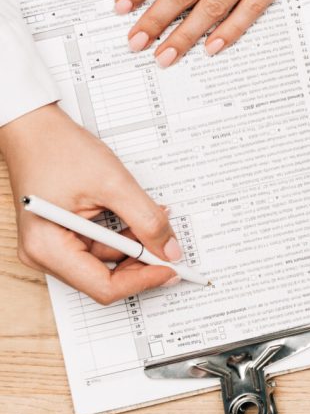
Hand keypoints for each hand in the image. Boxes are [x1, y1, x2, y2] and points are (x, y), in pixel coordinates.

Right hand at [0, 104, 183, 302]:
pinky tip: (137, 220)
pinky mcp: (61, 236)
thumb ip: (147, 220)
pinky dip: (123, 236)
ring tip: (154, 221)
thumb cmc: (58, 148)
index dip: (143, 279)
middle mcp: (45, 254)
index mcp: (48, 247)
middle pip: (105, 278)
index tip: (172, 268)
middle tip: (170, 247)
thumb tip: (170, 250)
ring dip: (135, 246)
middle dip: (142, 262)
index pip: (104, 286)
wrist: (34, 127)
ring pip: (106, 262)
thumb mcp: (114, 184)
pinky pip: (99, 247)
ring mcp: (52, 246)